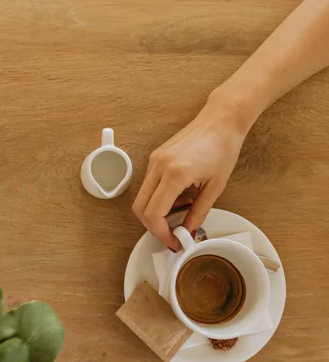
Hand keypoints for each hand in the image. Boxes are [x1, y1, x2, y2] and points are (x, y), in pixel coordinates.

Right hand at [132, 100, 248, 250]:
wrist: (221, 120)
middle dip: (153, 226)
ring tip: (181, 212)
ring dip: (156, 212)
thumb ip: (198, 213)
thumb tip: (187, 232)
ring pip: (142, 198)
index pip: (153, 213)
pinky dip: (159, 198)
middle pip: (140, 208)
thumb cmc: (223, 147)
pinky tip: (179, 197)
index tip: (173, 241)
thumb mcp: (216, 187)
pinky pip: (149, 185)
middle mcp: (159, 166)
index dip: (160, 233)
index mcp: (175, 174)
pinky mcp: (155, 158)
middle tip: (172, 234)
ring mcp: (154, 161)